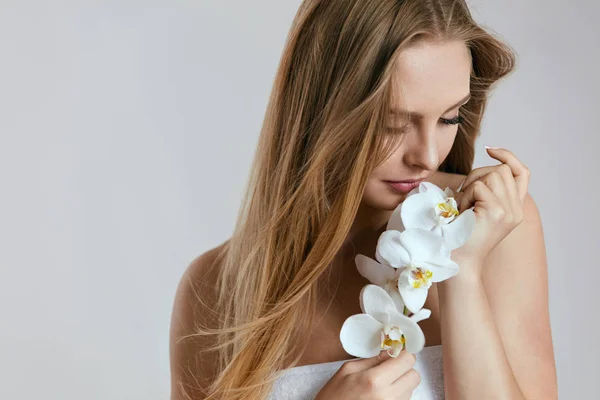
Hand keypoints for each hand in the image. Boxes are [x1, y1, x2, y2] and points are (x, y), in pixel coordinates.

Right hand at [315, 350, 420, 399]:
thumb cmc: (334, 396)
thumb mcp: (348, 370)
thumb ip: (372, 360)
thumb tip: (391, 351)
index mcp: (375, 380)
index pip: (407, 360)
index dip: (402, 354)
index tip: (396, 353)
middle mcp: (387, 396)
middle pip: (414, 376)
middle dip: (405, 369)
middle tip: (391, 368)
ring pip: (411, 389)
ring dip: (402, 383)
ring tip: (383, 384)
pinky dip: (398, 395)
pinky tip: (383, 394)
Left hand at [451, 147, 529, 273]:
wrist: (459, 263)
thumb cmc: (460, 237)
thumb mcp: (477, 210)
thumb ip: (486, 192)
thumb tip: (481, 170)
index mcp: (514, 208)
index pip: (522, 172)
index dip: (508, 157)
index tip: (490, 150)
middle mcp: (516, 210)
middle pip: (502, 170)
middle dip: (477, 175)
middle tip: (463, 196)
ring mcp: (509, 211)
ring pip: (492, 175)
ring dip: (470, 186)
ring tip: (463, 207)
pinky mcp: (497, 212)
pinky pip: (479, 187)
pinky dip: (465, 196)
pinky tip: (461, 213)